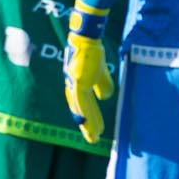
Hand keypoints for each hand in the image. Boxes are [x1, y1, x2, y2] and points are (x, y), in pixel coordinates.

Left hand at [64, 4, 114, 143]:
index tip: (92, 129)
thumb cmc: (93, 52)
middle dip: (86, 125)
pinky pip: (81, 102)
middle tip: (92, 139)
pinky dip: (84, 114)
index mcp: (78, 84)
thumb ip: (102, 84)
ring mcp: (74, 84)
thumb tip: (105, 98)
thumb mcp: (101, 71)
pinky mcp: (78, 82)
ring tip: (94, 135)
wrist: (87, 39)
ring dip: (88, 123)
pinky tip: (86, 124)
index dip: (86, 117)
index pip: (82, 104)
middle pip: (80, 109)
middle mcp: (73, 86)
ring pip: (81, 109)